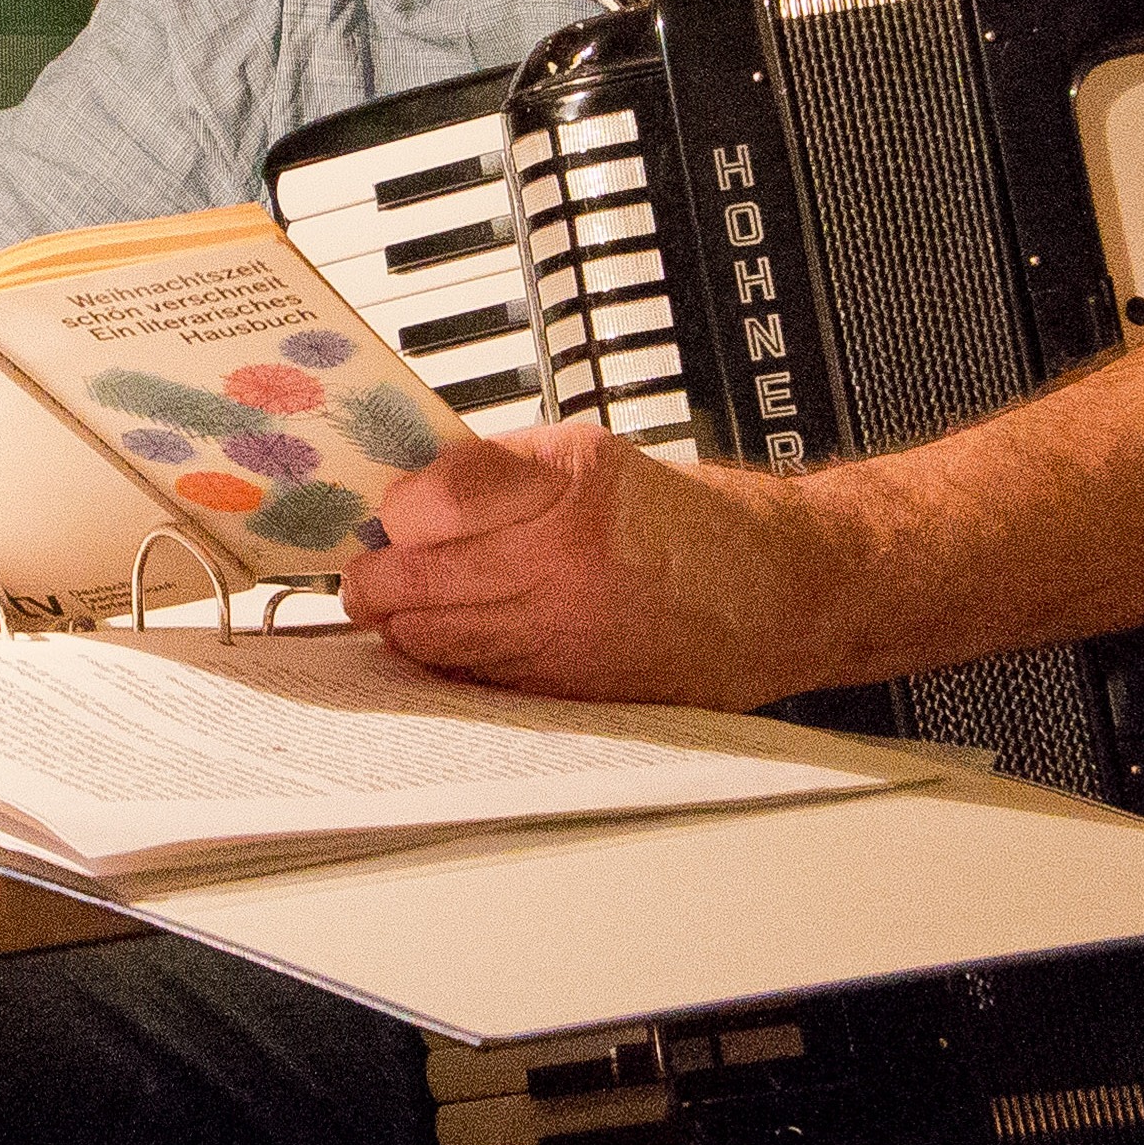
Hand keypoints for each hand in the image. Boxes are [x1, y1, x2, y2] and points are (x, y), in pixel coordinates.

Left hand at [338, 425, 860, 708]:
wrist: (774, 593)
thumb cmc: (690, 523)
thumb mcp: (593, 454)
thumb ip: (499, 469)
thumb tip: (412, 494)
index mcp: (572, 488)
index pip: (432, 500)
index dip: (400, 506)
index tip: (398, 508)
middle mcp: (564, 564)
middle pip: (413, 580)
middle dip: (376, 575)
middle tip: (369, 566)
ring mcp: (563, 634)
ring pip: (429, 640)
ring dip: (401, 621)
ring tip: (401, 600)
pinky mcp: (565, 689)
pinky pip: (469, 678)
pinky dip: (446, 659)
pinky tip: (452, 636)